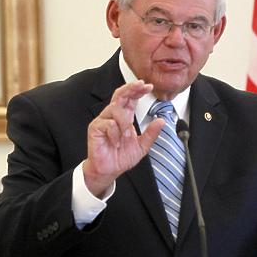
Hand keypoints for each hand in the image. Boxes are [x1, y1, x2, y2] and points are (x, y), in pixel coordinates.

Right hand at [82, 80, 163, 196]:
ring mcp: (103, 121)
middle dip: (131, 88)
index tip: (149, 86)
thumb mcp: (142, 146)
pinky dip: (115, 133)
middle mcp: (113, 116)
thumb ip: (151, 134)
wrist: (110, 171)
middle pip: (120, 94)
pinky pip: (108, 123)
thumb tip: (161, 121)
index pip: (130, 98)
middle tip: (140, 85)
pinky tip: (116, 142)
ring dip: (124, 122)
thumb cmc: (121, 157)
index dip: (138, 90)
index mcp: (124, 117)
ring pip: (115, 109)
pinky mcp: (95, 128)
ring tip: (126, 137)